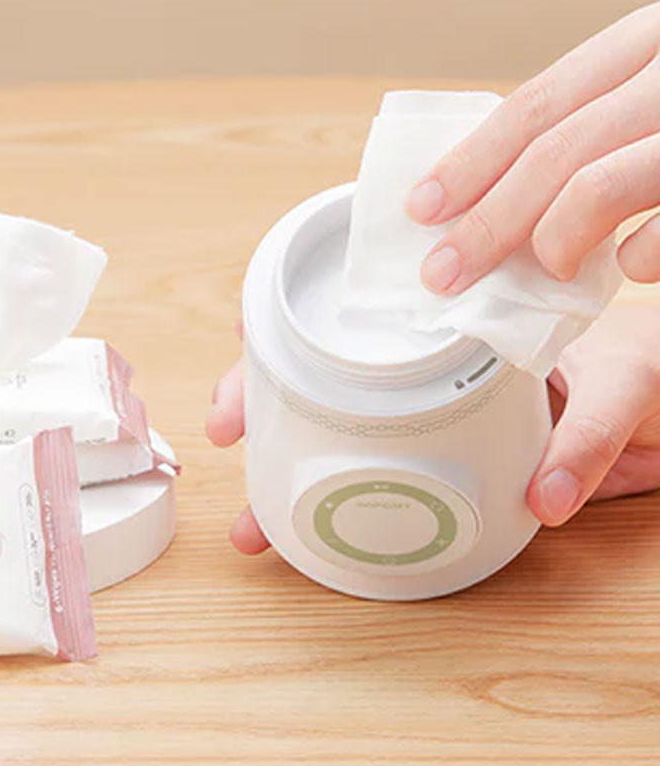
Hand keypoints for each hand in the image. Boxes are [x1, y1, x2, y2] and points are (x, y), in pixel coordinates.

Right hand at [204, 306, 659, 548]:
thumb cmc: (647, 372)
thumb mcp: (624, 388)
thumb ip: (587, 437)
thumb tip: (542, 501)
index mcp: (455, 319)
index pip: (354, 304)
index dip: (288, 317)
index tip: (242, 337)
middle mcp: (425, 364)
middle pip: (319, 371)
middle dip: (259, 399)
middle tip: (224, 429)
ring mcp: (425, 416)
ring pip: (333, 431)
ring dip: (283, 471)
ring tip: (253, 522)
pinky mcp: (441, 466)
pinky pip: (372, 482)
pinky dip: (331, 508)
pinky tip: (297, 538)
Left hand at [404, 3, 659, 292]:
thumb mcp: (658, 86)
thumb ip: (602, 117)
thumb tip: (494, 190)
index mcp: (653, 37)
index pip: (540, 101)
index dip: (473, 160)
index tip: (421, 209)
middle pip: (556, 148)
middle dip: (487, 220)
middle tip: (443, 273)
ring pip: (602, 182)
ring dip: (555, 238)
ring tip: (547, 270)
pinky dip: (642, 256)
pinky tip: (631, 266)